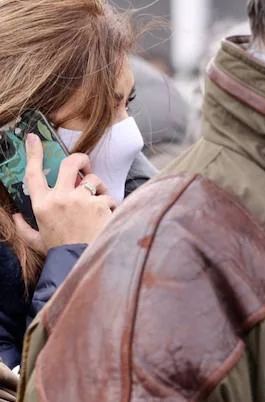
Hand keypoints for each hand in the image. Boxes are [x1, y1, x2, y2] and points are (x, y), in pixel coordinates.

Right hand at [13, 137, 113, 253]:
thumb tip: (17, 216)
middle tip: (85, 165)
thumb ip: (24, 227)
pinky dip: (110, 205)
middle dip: (80, 159)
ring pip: (94, 179)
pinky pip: (108, 196)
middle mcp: (60, 198)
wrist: (79, 263)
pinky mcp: (99, 205)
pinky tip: (106, 217)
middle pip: (70, 163)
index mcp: (41, 204)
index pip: (33, 173)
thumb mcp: (35, 240)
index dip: (33, 152)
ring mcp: (80, 200)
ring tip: (98, 200)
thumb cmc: (58, 252)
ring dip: (98, 186)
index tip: (34, 138)